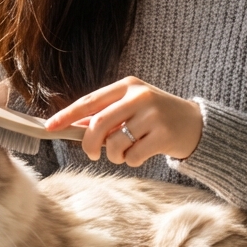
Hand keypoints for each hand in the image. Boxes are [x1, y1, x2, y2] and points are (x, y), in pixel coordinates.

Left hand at [46, 76, 202, 166]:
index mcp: (128, 85)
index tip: (50, 127)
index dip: (67, 115)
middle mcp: (139, 96)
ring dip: (114, 155)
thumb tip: (73, 125)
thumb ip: (105, 114)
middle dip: (88, 144)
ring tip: (124, 153)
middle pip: (98, 123)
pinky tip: (142, 154)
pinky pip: (133, 156)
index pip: (90, 100)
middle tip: (90, 153)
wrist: (196, 124)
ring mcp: (153, 115)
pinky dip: (131, 161)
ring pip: (115, 143)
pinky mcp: (164, 135)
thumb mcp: (132, 106)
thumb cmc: (156, 116)